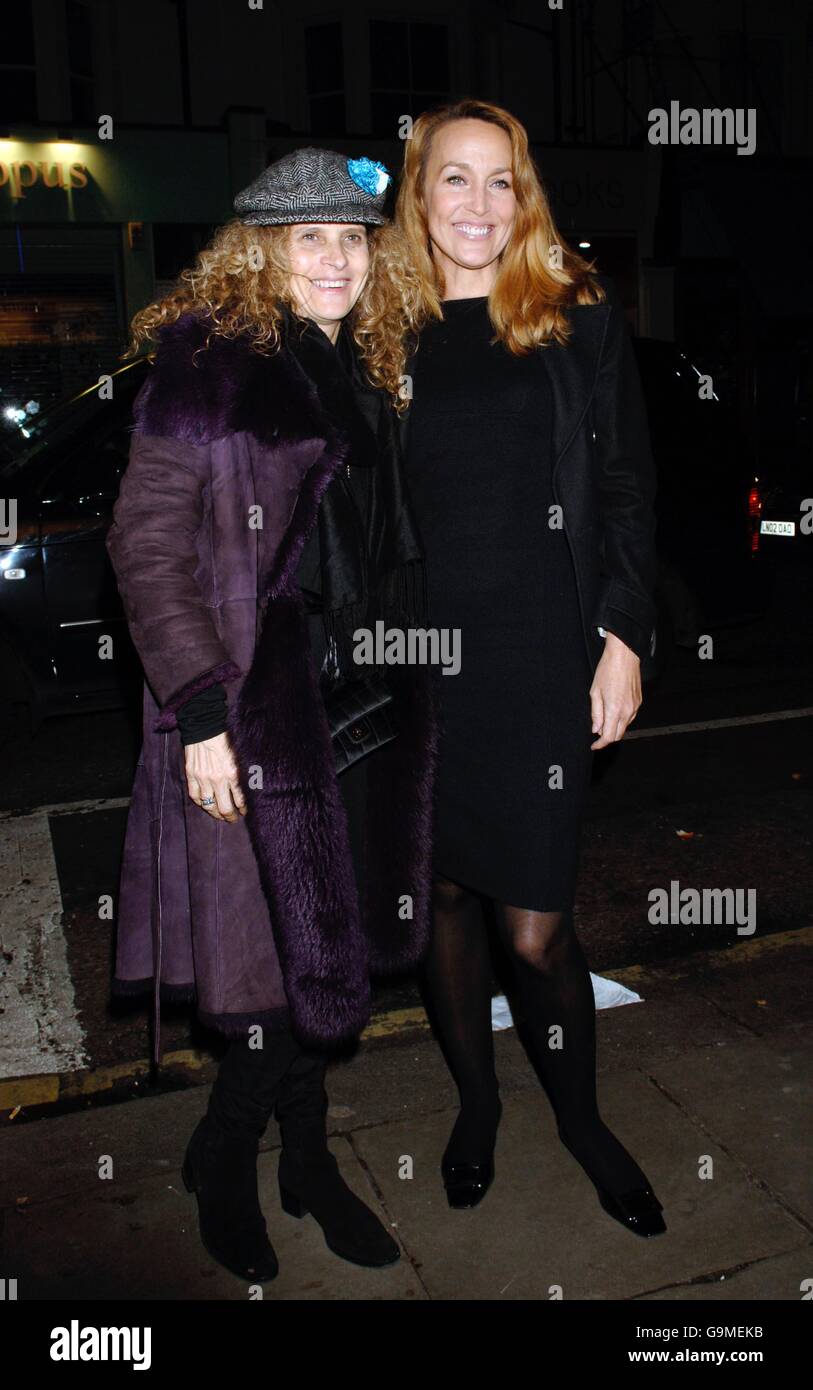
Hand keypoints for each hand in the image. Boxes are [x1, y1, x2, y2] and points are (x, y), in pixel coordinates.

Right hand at [184, 731, 246, 821]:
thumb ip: (246, 770)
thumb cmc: (226, 737)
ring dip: (215, 813)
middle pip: (224, 808)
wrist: (205, 724)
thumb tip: (254, 785)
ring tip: (220, 815)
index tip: (245, 811)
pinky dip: (201, 803)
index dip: (244, 809)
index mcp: (233, 773)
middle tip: (233, 819)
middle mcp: (218, 779)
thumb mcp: (241, 753)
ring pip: (209, 805)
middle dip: (230, 816)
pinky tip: (206, 805)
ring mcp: (203, 778)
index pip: (240, 801)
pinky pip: (195, 796)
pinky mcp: (191, 775)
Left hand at [589, 631, 641, 749]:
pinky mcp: (639, 701)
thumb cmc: (607, 670)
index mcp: (615, 710)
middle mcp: (628, 711)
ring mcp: (635, 707)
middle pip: (619, 735)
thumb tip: (596, 729)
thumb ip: (596, 713)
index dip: (600, 744)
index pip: (609, 737)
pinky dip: (621, 719)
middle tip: (597, 733)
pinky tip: (613, 711)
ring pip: (625, 726)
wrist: (624, 656)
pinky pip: (630, 717)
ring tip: (604, 719)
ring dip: (615, 728)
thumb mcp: (595, 692)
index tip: (594, 746)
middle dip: (607, 737)